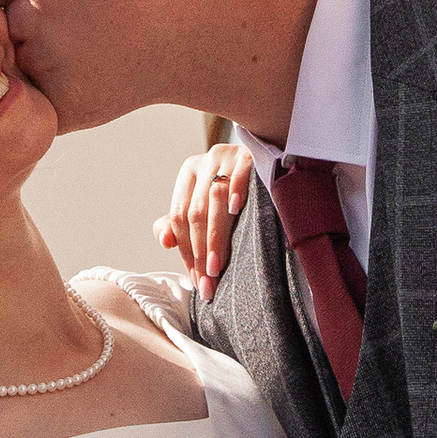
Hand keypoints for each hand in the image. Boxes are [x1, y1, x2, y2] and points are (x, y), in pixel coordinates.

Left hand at [156, 141, 255, 293]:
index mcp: (189, 173)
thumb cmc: (235, 193)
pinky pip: (240, 175)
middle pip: (196, 212)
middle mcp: (205, 162)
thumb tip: (165, 242)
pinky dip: (236, 191)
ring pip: (214, 200)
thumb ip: (180, 225)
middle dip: (200, 252)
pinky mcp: (249, 155)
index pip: (179, 217)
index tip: (197, 280)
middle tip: (208, 282)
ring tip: (216, 267)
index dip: (186, 250)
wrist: (271, 161)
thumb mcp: (205, 205)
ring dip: (215, 238)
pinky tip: (235, 211)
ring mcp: (227, 156)